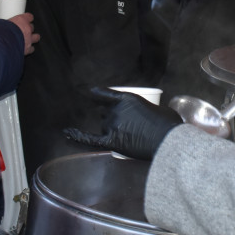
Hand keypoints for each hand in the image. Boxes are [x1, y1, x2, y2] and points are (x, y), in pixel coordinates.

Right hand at [7, 12, 38, 54]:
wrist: (1, 46)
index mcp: (21, 20)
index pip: (29, 16)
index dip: (27, 17)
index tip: (24, 18)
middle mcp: (27, 29)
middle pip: (32, 27)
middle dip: (28, 28)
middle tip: (22, 29)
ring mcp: (29, 40)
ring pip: (36, 37)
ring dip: (32, 37)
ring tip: (27, 38)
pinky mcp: (27, 49)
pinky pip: (32, 48)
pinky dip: (29, 48)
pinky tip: (25, 48)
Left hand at [64, 87, 181, 160]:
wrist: (169, 141)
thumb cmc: (169, 125)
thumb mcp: (159, 108)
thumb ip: (146, 109)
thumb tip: (147, 115)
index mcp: (127, 98)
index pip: (105, 94)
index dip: (95, 94)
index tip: (87, 92)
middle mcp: (116, 110)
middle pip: (105, 113)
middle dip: (114, 118)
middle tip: (130, 127)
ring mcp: (112, 126)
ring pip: (105, 127)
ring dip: (113, 131)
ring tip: (132, 138)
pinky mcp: (111, 142)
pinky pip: (89, 139)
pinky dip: (77, 136)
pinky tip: (66, 133)